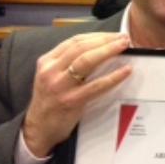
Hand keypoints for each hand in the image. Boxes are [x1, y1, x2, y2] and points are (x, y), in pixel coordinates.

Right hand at [23, 33, 131, 156]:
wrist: (38, 129)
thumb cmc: (51, 100)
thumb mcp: (52, 76)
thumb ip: (69, 62)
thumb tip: (100, 48)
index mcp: (47, 61)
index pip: (75, 41)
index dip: (97, 36)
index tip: (114, 34)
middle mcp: (50, 70)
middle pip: (82, 47)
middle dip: (105, 40)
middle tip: (124, 37)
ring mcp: (60, 86)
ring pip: (86, 61)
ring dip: (108, 50)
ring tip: (125, 46)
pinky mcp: (70, 101)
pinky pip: (96, 85)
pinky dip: (113, 76)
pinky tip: (126, 71)